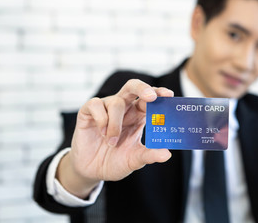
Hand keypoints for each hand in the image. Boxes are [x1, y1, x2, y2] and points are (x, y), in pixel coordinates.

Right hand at [56, 79, 172, 197]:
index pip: (150, 99)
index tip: (169, 95)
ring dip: (116, 123)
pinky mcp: (88, 112)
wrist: (91, 171)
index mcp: (138, 116)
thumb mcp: (134, 160)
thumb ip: (149, 156)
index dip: (159, 93)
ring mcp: (106, 108)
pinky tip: (101, 133)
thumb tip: (167, 154)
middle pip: (133, 87)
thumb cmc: (115, 161)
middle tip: (151, 97)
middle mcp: (124, 109)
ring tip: (112, 141)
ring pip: (116, 102)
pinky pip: (96, 104)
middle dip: (143, 88)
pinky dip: (101, 119)